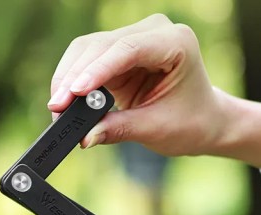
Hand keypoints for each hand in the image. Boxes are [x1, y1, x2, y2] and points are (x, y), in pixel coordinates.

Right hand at [47, 14, 260, 181]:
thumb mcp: (158, 129)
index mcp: (175, 43)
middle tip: (56, 109)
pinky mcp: (120, 53)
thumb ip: (120, 129)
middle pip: (101, 45)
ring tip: (57, 109)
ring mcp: (135, 39)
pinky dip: (74, 80)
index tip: (74, 93)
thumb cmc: (192, 123)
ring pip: (88, 49)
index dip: (97, 70)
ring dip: (69, 78)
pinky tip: (64, 100)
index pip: (128, 49)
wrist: (204, 120)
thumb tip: (84, 136)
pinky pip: (88, 60)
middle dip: (75, 77)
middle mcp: (153, 32)